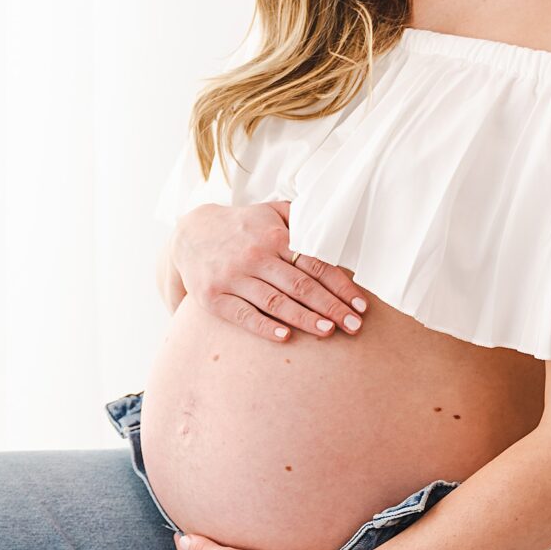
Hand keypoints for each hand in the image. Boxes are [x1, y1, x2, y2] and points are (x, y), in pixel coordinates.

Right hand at [172, 199, 367, 344]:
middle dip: (331, 307)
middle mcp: (255, 257)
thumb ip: (301, 218)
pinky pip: (243, 315)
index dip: (341, 286)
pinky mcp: (214, 297)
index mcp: (274, 237)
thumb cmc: (241, 226)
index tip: (361, 305)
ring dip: (304, 319)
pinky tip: (286, 337)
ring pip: (275, 302)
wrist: (189, 234)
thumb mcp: (270, 212)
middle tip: (354, 326)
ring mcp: (233, 277)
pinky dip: (264, 327)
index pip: (315, 264)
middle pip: (300, 286)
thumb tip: (334, 225)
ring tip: (328, 331)